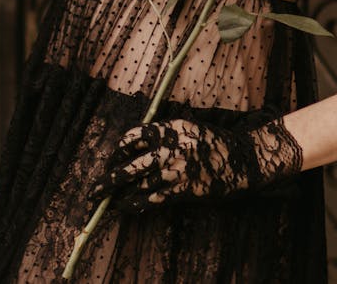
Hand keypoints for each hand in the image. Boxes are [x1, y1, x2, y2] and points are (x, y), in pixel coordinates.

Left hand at [94, 115, 302, 210]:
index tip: (112, 159)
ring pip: (138, 184)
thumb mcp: (189, 128)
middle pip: (129, 164)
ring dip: (119, 196)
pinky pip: (152, 199)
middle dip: (108, 180)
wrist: (242, 160)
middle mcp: (170, 147)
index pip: (134, 136)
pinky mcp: (183, 189)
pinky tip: (127, 208)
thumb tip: (138, 146)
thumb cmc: (214, 143)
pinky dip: (136, 205)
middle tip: (94, 190)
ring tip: (108, 203)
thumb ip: (165, 133)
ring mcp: (176, 169)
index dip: (119, 150)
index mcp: (171, 128)